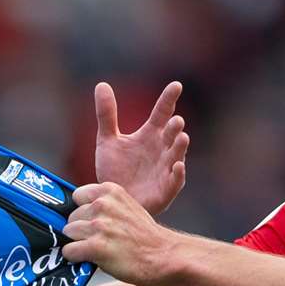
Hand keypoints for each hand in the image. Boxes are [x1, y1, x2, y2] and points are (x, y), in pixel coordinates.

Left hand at [62, 181, 175, 285]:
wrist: (164, 257)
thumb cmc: (145, 237)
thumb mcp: (126, 208)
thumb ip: (104, 206)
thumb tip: (77, 213)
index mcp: (110, 191)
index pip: (77, 197)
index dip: (84, 212)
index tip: (95, 222)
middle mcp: (103, 204)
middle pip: (72, 217)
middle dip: (82, 230)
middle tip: (102, 240)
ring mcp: (99, 225)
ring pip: (69, 233)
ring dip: (79, 244)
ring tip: (100, 250)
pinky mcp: (96, 246)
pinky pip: (69, 251)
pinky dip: (76, 258)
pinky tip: (92, 259)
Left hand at [93, 81, 188, 215]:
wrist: (112, 201)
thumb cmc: (115, 171)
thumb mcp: (107, 141)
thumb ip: (106, 115)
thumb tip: (101, 84)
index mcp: (150, 135)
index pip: (162, 113)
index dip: (169, 99)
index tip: (176, 86)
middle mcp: (161, 150)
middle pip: (171, 134)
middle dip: (175, 128)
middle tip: (175, 120)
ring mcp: (165, 170)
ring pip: (177, 156)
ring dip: (180, 147)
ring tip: (182, 137)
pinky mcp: (165, 190)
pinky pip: (174, 181)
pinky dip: (177, 174)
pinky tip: (178, 166)